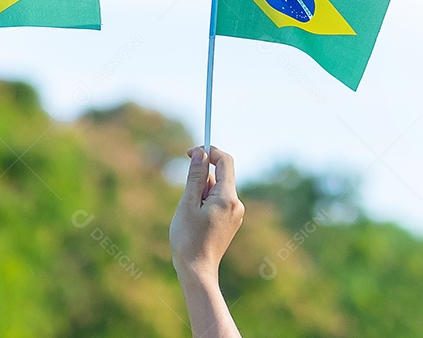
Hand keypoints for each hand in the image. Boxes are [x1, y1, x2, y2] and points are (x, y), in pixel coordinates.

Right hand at [170, 146, 244, 285]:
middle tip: (186, 197)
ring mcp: (235, 214)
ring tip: (190, 214)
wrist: (197, 271)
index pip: (224, 161)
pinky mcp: (231, 222)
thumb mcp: (187, 203)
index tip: (189, 152)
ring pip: (217, 189)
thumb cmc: (188, 238)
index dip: (208, 151)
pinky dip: (205, 202)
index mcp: (227, 197)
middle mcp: (236, 204)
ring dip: (201, 192)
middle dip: (201, 178)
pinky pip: (219, 201)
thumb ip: (195, 176)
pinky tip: (196, 220)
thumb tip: (200, 152)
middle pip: (220, 175)